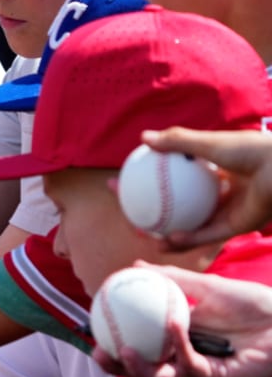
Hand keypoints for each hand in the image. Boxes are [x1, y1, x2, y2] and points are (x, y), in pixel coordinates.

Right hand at [92, 262, 271, 376]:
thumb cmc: (252, 302)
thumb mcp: (206, 285)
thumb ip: (173, 278)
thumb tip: (136, 264)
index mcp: (176, 338)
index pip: (139, 345)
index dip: (113, 342)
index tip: (93, 328)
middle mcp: (184, 357)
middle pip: (143, 369)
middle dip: (117, 367)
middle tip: (98, 353)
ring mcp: (200, 369)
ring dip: (139, 367)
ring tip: (123, 349)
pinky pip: (191, 363)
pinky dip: (179, 343)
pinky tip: (173, 323)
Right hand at [141, 127, 271, 246]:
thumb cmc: (250, 150)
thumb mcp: (209, 142)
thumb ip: (177, 141)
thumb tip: (143, 137)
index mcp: (216, 170)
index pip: (176, 177)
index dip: (150, 179)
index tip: (126, 179)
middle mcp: (220, 191)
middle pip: (179, 204)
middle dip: (152, 209)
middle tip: (129, 212)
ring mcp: (228, 210)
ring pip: (191, 225)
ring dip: (166, 233)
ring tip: (144, 235)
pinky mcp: (237, 227)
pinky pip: (206, 235)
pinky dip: (187, 239)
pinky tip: (167, 240)